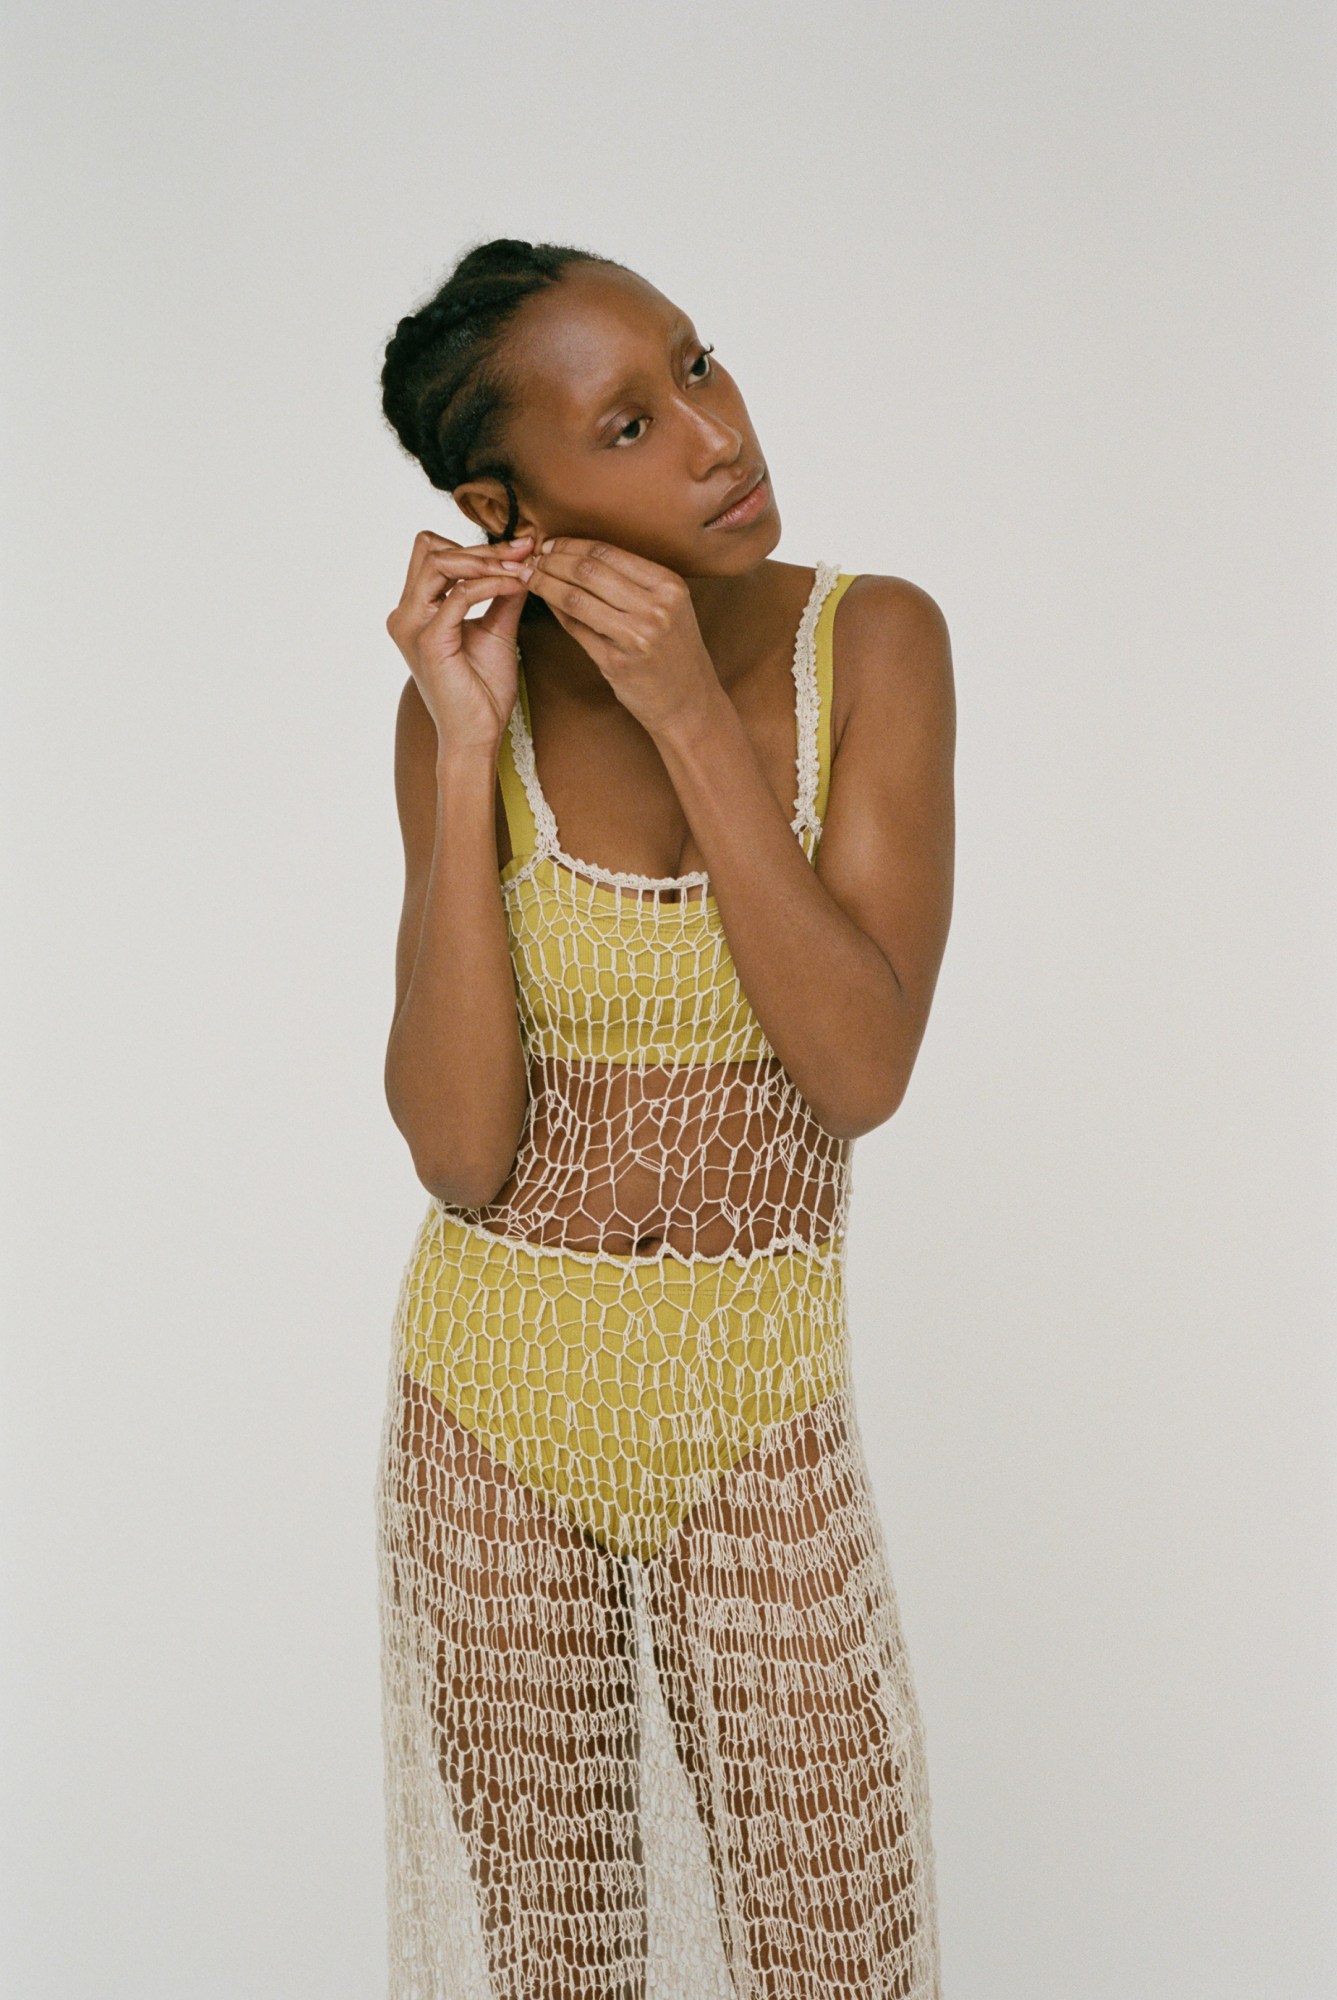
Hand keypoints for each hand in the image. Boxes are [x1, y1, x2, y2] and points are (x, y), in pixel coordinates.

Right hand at [385, 530, 534, 754]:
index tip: (520, 549)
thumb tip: (522, 561)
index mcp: (416, 610)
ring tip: (520, 571)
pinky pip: (459, 594)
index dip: (475, 544)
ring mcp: (413, 626)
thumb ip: (503, 595)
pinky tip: (515, 587)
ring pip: (440, 561)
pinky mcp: (430, 640)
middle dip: (482, 548)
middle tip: (523, 554)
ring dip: (485, 561)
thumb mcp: (497, 631)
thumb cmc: (483, 691)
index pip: (433, 553)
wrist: (477, 735)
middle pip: (432, 548)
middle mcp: (406, 613)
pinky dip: (490, 584)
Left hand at [519, 537, 722, 738]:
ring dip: (544, 583)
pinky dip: (554, 611)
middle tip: (532, 559)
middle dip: (551, 560)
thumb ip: (631, 582)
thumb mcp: (668, 608)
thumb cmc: (674, 652)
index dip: (571, 544)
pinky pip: (575, 628)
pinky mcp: (616, 662)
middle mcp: (655, 607)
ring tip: (529, 577)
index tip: (550, 544)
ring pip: (575, 597)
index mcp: (669, 585)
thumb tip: (576, 555)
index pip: (607, 552)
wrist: (689, 703)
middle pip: (587, 570)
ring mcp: (636, 636)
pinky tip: (544, 602)